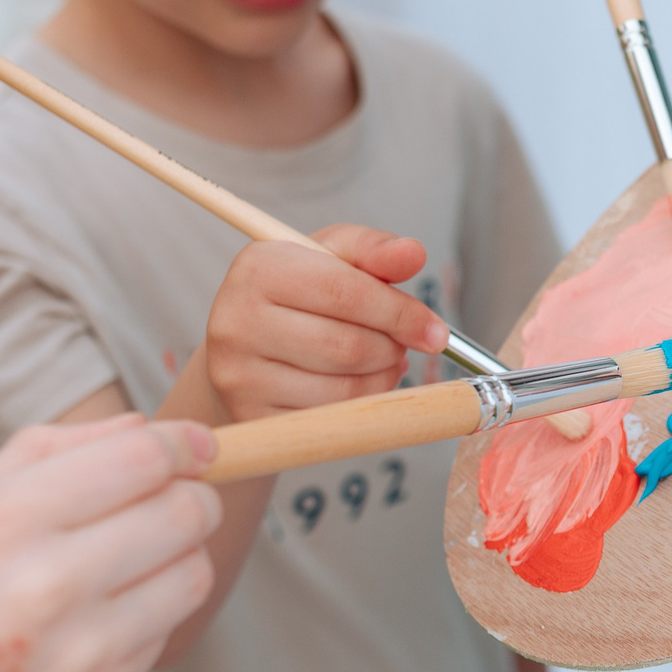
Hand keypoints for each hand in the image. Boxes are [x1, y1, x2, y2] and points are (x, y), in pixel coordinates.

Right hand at [0, 416, 221, 671]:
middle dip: (188, 496)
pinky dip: (152, 612)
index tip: (193, 445)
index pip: (136, 459)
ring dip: (178, 556)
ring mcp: (77, 652)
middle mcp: (40, 585)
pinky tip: (103, 618)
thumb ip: (36, 461)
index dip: (181, 444)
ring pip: (191, 571)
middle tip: (166, 501)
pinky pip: (165, 630)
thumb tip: (140, 428)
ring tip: (132, 561)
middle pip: (181, 510)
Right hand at [203, 225, 448, 422]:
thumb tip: (412, 253)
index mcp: (258, 268)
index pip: (346, 292)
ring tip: (381, 361)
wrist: (245, 345)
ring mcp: (239, 374)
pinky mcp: (251, 416)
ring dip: (381, 378)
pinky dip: (360, 404)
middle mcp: (236, 320)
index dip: (401, 314)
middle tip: (400, 345)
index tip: (435, 332)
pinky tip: (358, 384)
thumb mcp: (332, 257)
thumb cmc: (297, 295)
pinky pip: (330, 420)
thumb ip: (374, 251)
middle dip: (391, 349)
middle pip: (348, 346)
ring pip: (343, 388)